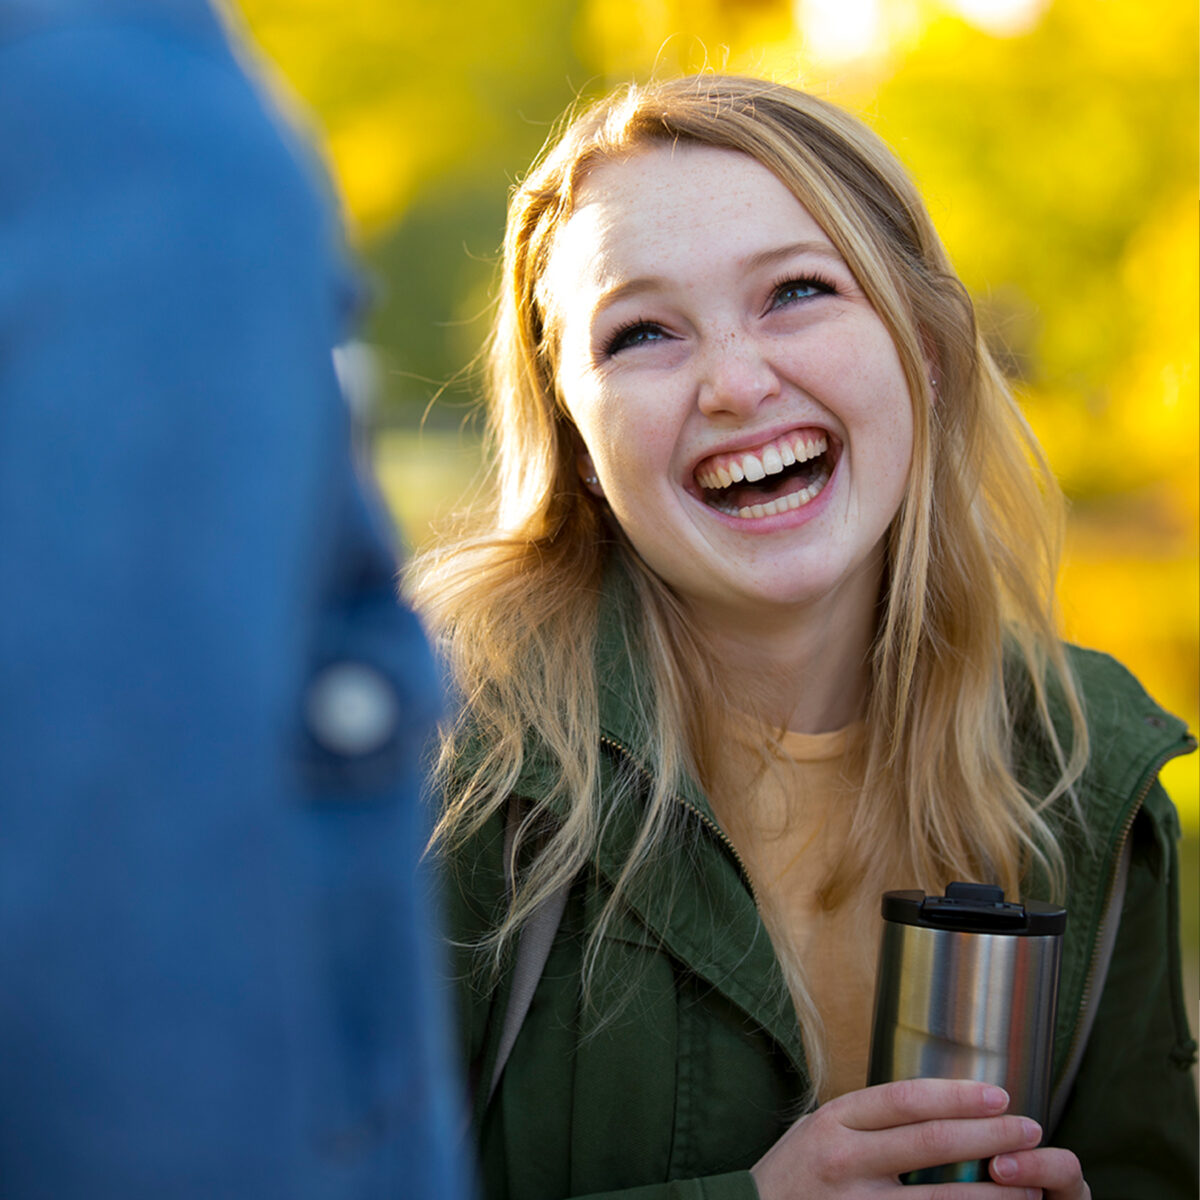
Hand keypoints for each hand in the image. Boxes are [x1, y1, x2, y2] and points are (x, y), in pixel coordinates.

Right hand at [750, 1078, 1078, 1198]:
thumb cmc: (791, 1175)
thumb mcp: (817, 1129)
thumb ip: (864, 1119)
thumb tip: (931, 1103)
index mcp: (834, 1122)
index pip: (906, 1100)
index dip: (957, 1096)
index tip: (998, 1094)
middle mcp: (845, 1161)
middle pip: (930, 1143)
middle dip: (987, 1135)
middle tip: (1030, 1129)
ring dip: (991, 1194)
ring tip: (1029, 1188)